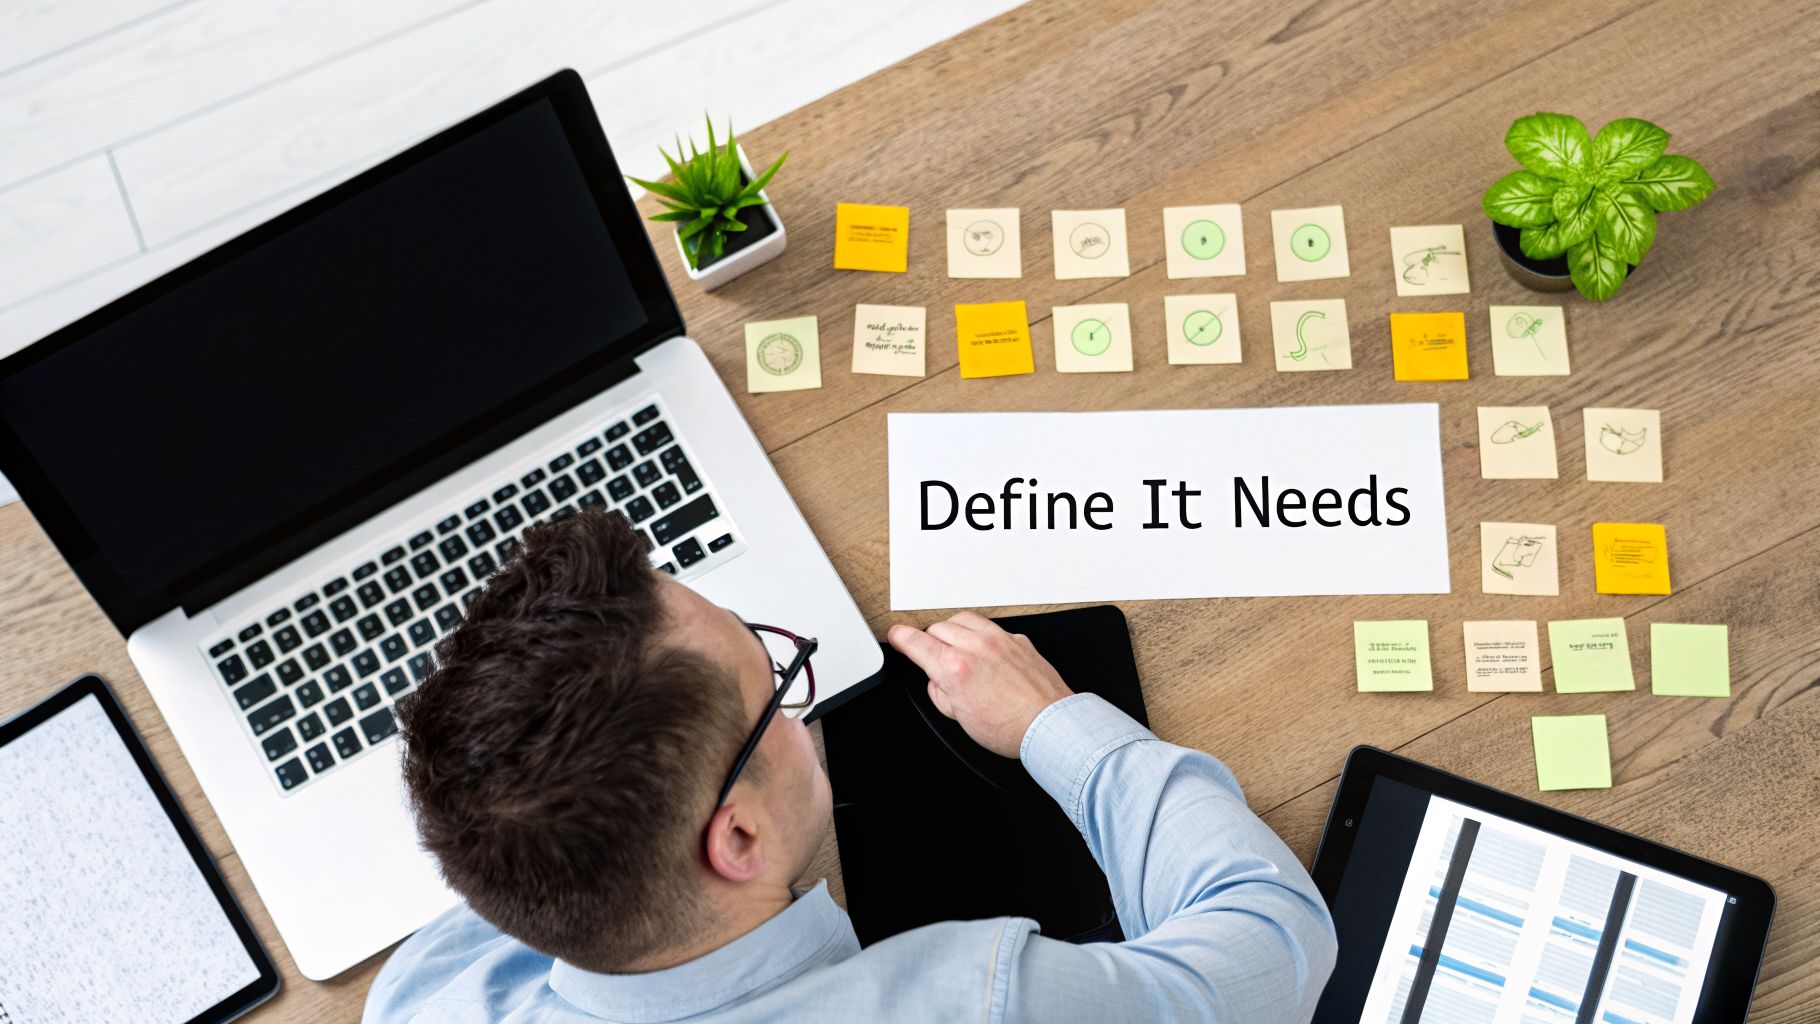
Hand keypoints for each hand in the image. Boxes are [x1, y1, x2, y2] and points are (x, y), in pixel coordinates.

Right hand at [887, 612, 1073, 758]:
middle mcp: (977, 647)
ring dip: (952, 631)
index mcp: (956, 668)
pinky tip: (982, 651)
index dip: (901, 638)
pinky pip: (990, 627)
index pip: (917, 642)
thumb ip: (941, 694)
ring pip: (962, 620)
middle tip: (932, 657)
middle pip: (937, 628)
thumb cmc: (1011, 728)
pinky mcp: (1018, 640)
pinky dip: (979, 635)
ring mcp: (999, 640)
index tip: (898, 636)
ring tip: (955, 649)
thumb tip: (937, 682)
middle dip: (929, 641)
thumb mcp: (960, 719)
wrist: (1051, 726)